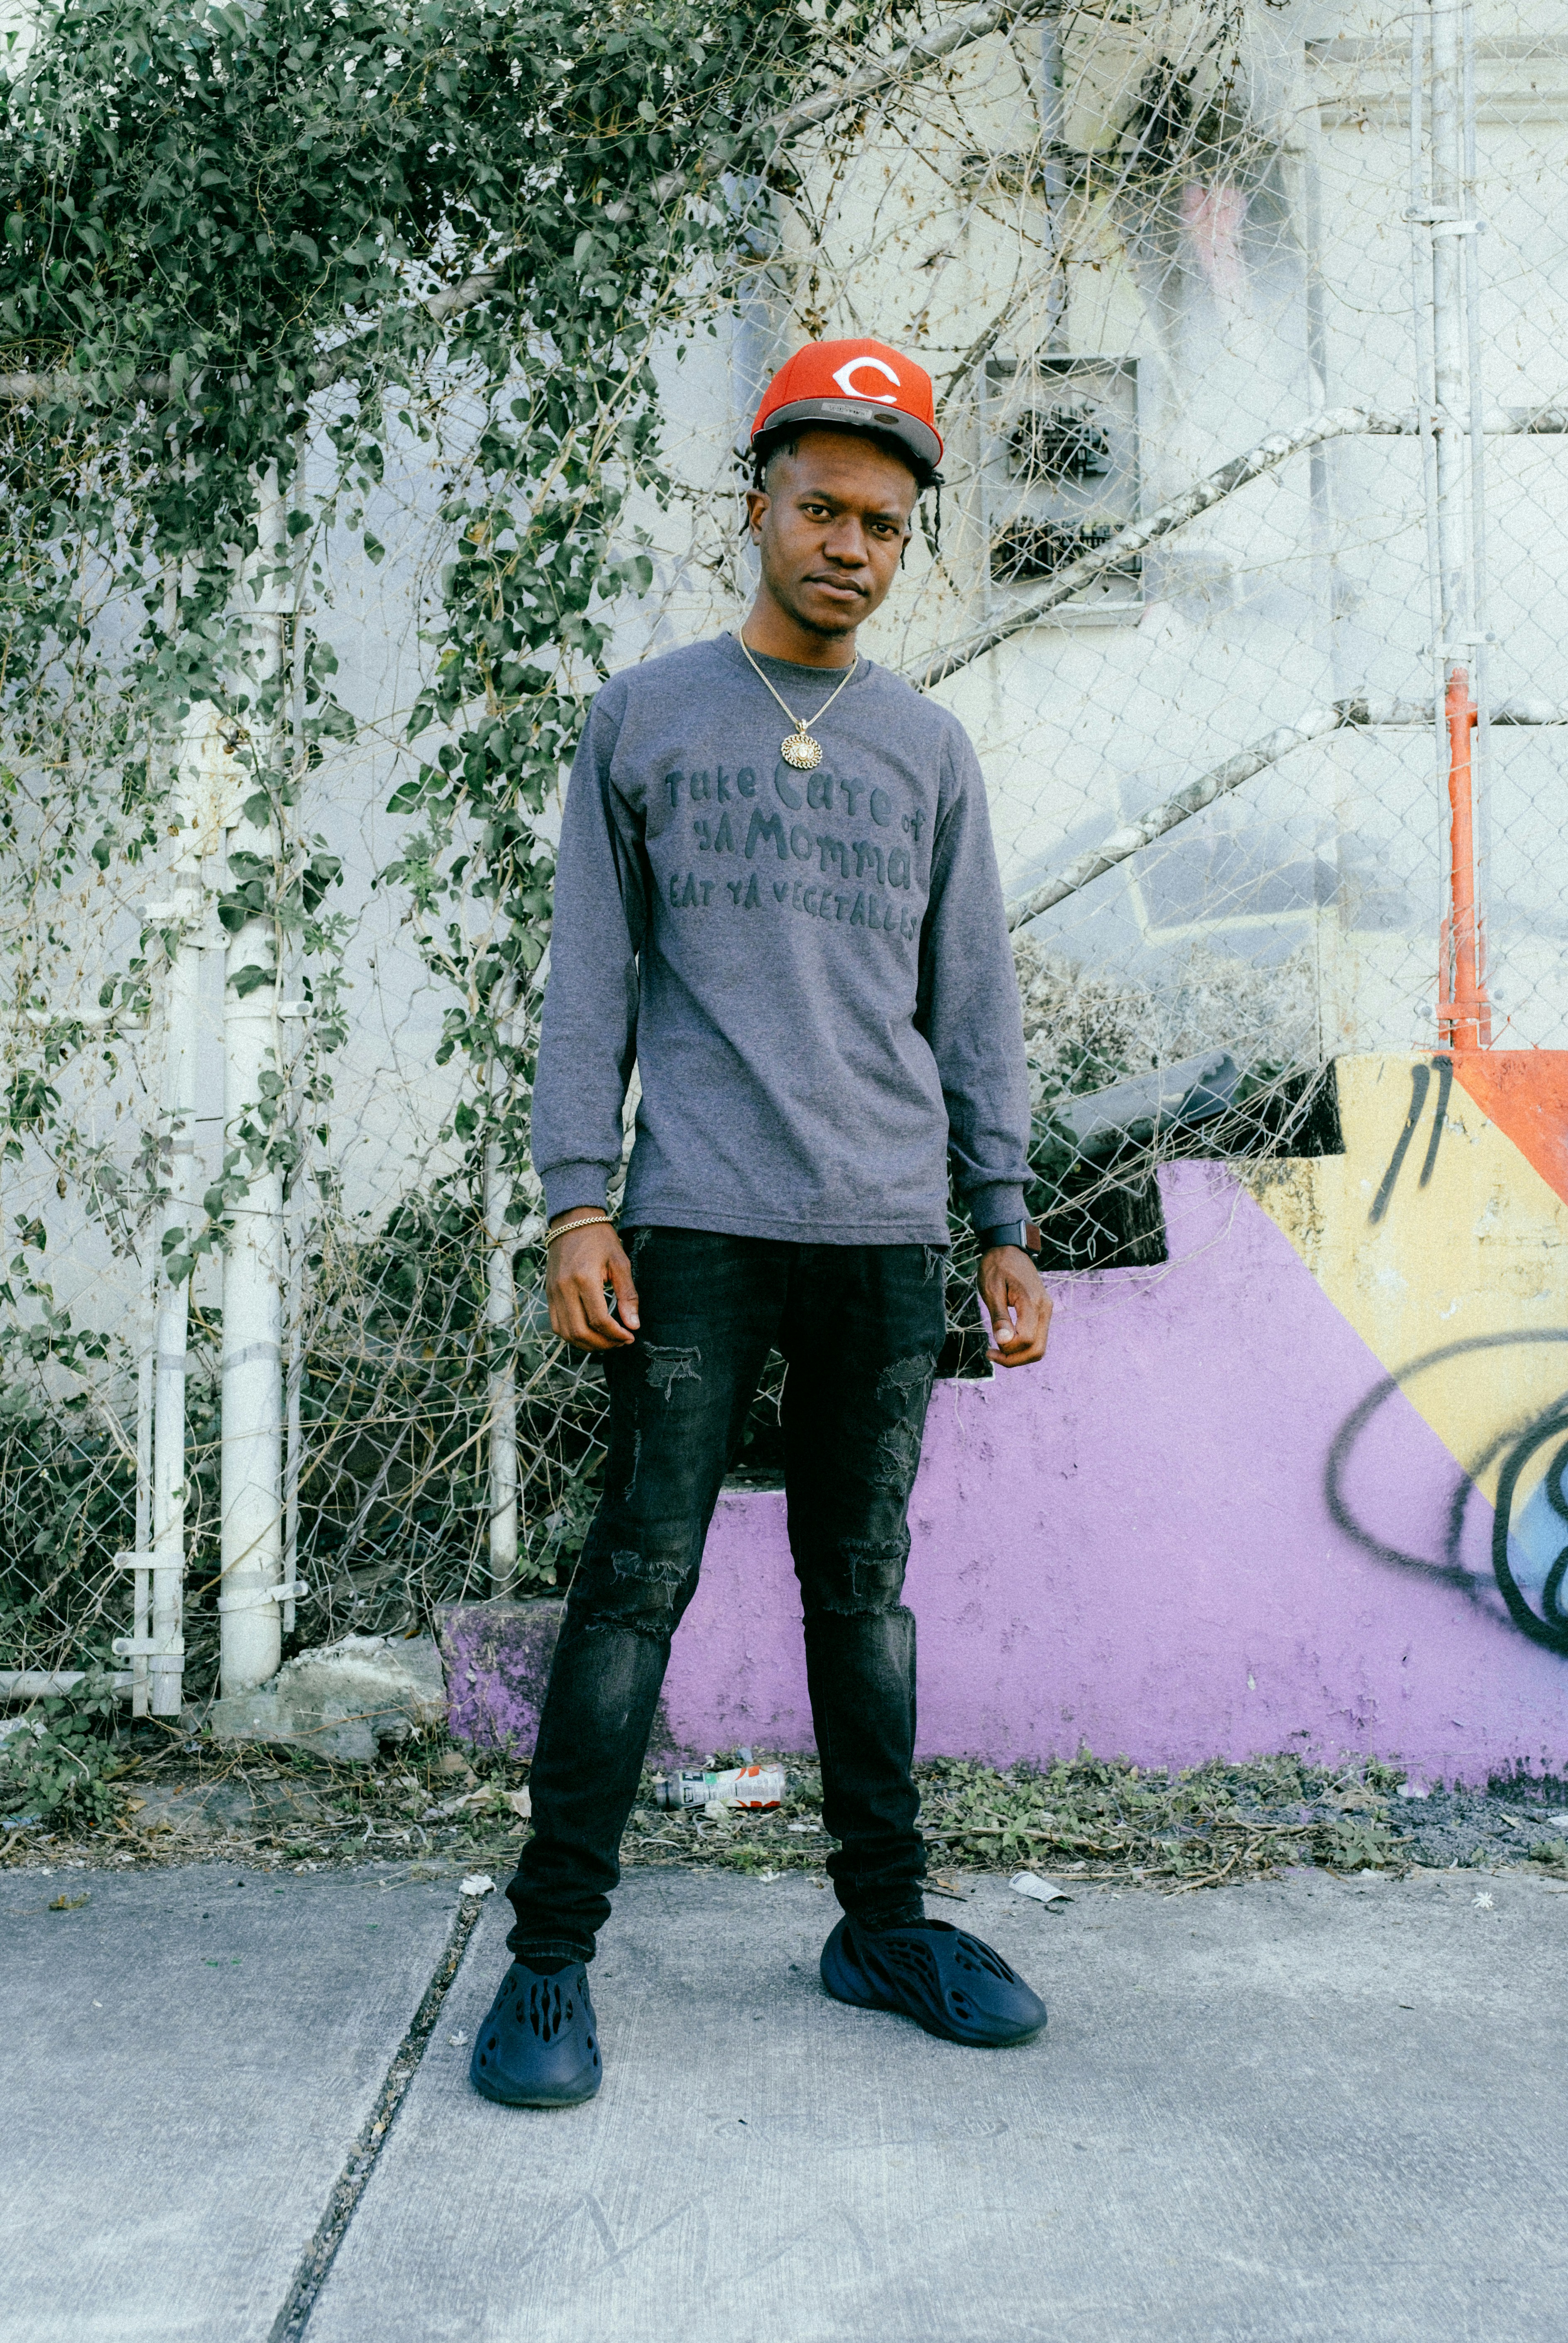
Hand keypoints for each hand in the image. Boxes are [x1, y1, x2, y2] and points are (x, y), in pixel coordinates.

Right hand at [546, 1218, 638, 1350]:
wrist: (573, 1221)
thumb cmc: (600, 1239)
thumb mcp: (620, 1262)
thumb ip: (627, 1295)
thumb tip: (634, 1325)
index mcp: (584, 1279)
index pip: (599, 1320)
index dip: (616, 1334)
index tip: (630, 1336)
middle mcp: (564, 1288)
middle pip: (580, 1332)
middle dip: (603, 1344)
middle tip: (620, 1342)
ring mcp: (553, 1292)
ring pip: (565, 1333)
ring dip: (587, 1344)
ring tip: (606, 1341)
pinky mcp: (548, 1293)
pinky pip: (556, 1324)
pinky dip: (572, 1335)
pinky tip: (589, 1333)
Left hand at [979, 1245, 1050, 1367]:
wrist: (1008, 1248)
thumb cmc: (996, 1266)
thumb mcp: (991, 1290)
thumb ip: (999, 1317)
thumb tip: (1003, 1342)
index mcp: (1032, 1303)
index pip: (1026, 1340)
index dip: (1008, 1351)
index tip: (989, 1349)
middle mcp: (1045, 1309)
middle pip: (1037, 1350)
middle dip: (1014, 1360)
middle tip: (992, 1355)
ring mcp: (1046, 1310)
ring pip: (1039, 1346)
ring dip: (1019, 1355)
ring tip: (997, 1350)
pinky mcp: (1042, 1311)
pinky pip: (1037, 1337)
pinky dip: (1022, 1345)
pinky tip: (1005, 1340)